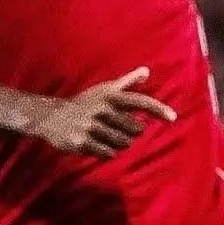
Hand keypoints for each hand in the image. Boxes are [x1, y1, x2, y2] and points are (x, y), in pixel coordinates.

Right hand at [27, 66, 175, 159]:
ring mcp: (91, 126)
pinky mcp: (82, 142)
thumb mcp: (104, 90)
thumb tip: (147, 71)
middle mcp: (102, 109)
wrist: (51, 117)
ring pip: (122, 143)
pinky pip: (107, 153)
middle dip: (131, 133)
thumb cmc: (84, 103)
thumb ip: (127, 81)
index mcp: (109, 96)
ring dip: (119, 144)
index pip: (139, 101)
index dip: (157, 109)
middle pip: (134, 129)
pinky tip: (98, 145)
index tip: (173, 117)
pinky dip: (107, 152)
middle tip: (116, 128)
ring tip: (106, 136)